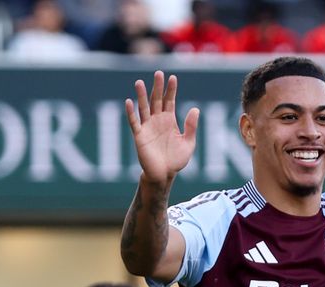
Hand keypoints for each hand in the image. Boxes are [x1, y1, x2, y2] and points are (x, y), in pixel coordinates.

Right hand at [126, 71, 198, 186]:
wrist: (164, 175)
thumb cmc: (176, 160)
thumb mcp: (188, 143)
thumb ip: (191, 127)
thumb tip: (195, 109)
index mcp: (169, 121)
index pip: (170, 101)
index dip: (171, 90)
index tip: (173, 77)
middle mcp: (157, 121)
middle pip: (156, 100)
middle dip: (157, 87)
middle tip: (158, 73)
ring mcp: (147, 127)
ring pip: (144, 108)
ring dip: (141, 95)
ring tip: (139, 82)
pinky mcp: (140, 136)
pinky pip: (134, 122)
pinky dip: (131, 113)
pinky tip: (128, 101)